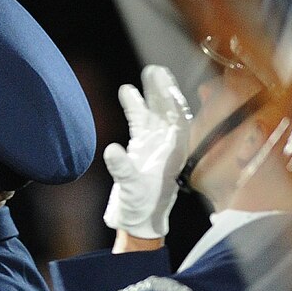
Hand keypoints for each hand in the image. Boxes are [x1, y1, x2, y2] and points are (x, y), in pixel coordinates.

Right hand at [101, 65, 191, 238]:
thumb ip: (124, 169)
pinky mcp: (141, 147)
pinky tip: (129, 92)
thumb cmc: (142, 207)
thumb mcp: (133, 190)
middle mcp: (168, 146)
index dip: (174, 103)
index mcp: (175, 154)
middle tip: (156, 70)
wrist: (138, 220)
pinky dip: (135, 107)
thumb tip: (112, 150)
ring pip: (156, 113)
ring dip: (153, 94)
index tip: (167, 86)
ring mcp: (155, 145)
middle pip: (169, 112)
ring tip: (148, 72)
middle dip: (164, 91)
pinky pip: (140, 121)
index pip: (179, 122)